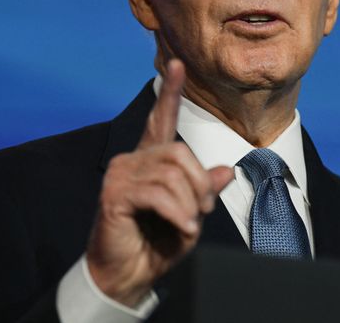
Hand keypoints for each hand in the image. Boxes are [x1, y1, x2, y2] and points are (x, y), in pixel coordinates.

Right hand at [86, 59, 233, 306]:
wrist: (127, 275)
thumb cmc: (157, 242)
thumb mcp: (191, 213)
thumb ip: (204, 189)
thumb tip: (226, 169)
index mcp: (152, 159)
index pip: (161, 118)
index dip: (169, 91)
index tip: (176, 64)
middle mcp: (133, 159)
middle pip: (180, 152)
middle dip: (200, 185)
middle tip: (201, 212)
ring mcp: (121, 174)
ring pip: (172, 173)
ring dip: (190, 203)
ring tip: (188, 224)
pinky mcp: (113, 194)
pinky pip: (157, 193)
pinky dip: (177, 213)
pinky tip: (180, 228)